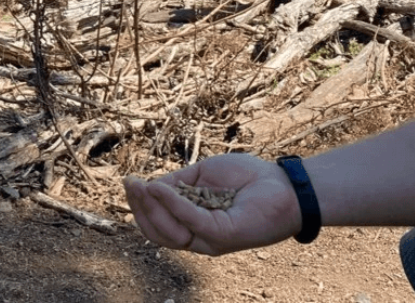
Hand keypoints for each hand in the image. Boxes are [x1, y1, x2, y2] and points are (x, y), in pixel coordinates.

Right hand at [123, 153, 301, 255]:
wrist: (285, 185)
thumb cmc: (249, 178)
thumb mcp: (203, 175)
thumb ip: (178, 183)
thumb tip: (150, 187)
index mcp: (193, 224)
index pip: (157, 223)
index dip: (139, 205)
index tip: (129, 181)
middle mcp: (199, 237)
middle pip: (157, 232)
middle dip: (138, 208)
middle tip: (130, 183)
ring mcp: (210, 239)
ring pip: (168, 232)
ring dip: (149, 208)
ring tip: (141, 185)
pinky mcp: (222, 235)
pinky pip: (190, 221)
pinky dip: (172, 204)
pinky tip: (159, 187)